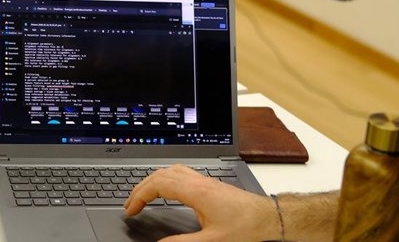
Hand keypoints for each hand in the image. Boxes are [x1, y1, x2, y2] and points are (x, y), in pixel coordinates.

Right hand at [124, 164, 278, 241]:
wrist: (268, 218)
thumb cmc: (246, 227)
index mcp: (196, 192)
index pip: (159, 184)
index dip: (140, 195)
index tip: (131, 209)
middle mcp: (199, 182)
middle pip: (162, 174)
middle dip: (142, 187)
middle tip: (130, 204)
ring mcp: (205, 181)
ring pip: (172, 170)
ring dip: (153, 180)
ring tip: (143, 194)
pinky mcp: (211, 184)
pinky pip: (181, 173)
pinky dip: (166, 179)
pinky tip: (167, 189)